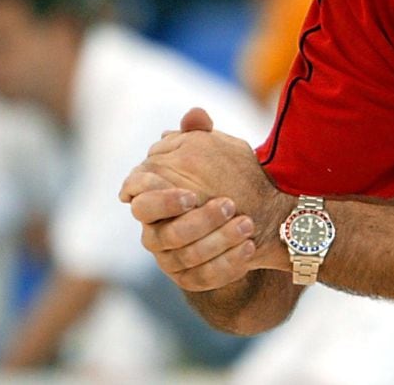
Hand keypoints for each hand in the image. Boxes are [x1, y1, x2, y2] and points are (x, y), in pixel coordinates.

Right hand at [120, 108, 289, 289]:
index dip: (162, 201)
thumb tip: (195, 115)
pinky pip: (205, 279)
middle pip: (165, 235)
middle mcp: (156, 233)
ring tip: (248, 224)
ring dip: (218, 242)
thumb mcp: (218, 151)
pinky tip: (249, 249)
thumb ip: (202, 134)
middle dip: (198, 222)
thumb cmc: (226, 178)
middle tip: (230, 206)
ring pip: (186, 259)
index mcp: (154, 200)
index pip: (141, 203)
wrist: (253, 213)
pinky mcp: (191, 279)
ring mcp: (171, 259)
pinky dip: (227, 265)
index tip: (192, 194)